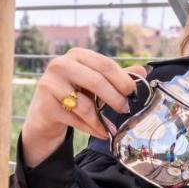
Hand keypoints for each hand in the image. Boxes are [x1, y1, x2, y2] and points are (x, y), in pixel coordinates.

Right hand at [20, 49, 143, 165]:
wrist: (47, 111)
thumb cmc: (76, 92)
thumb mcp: (97, 81)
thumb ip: (118, 76)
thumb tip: (143, 71)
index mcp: (77, 55)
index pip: (105, 64)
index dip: (123, 80)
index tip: (133, 93)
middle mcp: (60, 65)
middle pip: (96, 82)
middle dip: (115, 98)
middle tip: (126, 109)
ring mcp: (49, 84)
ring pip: (84, 104)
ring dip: (102, 119)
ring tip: (113, 126)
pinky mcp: (45, 105)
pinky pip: (75, 119)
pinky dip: (92, 128)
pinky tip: (101, 132)